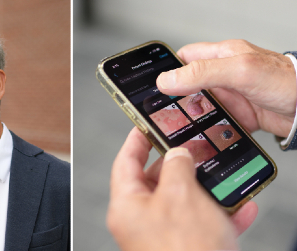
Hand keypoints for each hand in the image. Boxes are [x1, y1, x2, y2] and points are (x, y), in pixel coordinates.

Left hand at [107, 127, 257, 250]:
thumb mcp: (180, 195)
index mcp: (127, 206)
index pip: (125, 162)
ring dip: (203, 188)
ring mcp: (161, 236)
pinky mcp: (184, 247)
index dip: (136, 140)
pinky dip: (218, 213)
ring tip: (218, 176)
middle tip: (191, 149)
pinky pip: (200, 223)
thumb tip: (177, 154)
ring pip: (181, 201)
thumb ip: (176, 166)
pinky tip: (239, 207)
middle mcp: (140, 221)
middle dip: (176, 164)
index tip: (145, 125)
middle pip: (154, 181)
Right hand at [157, 40, 295, 136]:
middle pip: (188, 84)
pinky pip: (215, 122)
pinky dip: (208, 130)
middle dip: (176, 98)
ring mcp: (230, 95)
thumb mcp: (239, 71)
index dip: (168, 69)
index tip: (155, 85)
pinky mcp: (238, 114)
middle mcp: (223, 75)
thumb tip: (167, 79)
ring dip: (192, 117)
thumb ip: (202, 73)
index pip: (185, 57)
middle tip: (165, 111)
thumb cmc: (285, 81)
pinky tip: (203, 136)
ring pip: (200, 106)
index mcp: (221, 55)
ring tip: (181, 127)